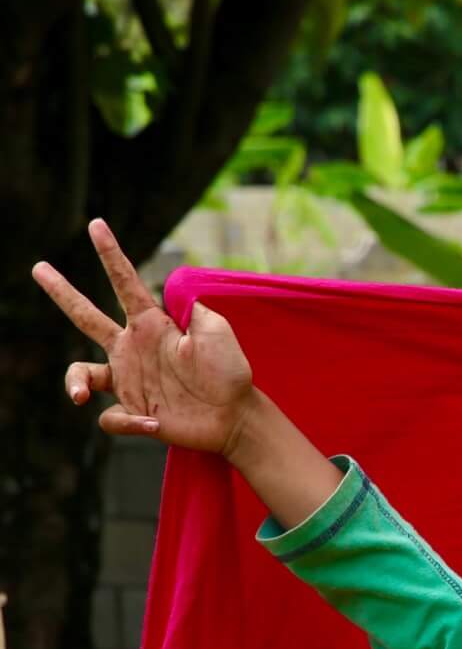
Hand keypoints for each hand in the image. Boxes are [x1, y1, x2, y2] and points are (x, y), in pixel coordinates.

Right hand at [32, 218, 256, 458]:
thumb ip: (193, 308)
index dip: (110, 254)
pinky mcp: (133, 412)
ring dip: (75, 383)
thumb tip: (171, 286)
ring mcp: (129, 380)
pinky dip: (129, 423)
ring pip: (81, 374)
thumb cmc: (229, 371)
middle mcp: (132, 348)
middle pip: (86, 316)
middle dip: (62, 292)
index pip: (125, 283)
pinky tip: (155, 424)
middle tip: (39, 267)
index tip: (96, 225)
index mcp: (151, 324)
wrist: (235, 416)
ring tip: (79, 394)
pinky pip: (111, 418)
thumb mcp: (217, 332)